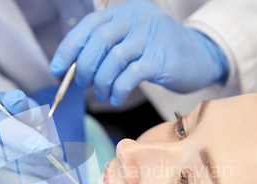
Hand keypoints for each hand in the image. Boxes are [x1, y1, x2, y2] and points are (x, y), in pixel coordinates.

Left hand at [50, 0, 227, 105]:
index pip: (89, 25)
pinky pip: (130, 76)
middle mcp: (138, 19)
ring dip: (101, 83)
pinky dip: (118, 90)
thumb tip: (75, 68)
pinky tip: (116, 98)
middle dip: (85, 68)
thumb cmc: (159, 51)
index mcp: (127, 11)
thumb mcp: (133, 38)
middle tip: (84, 84)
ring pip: (113, 60)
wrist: (200, 56)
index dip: (69, 48)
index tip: (57, 69)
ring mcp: (151, 38)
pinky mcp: (161, 59)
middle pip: (99, 42)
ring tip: (103, 95)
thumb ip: (107, 47)